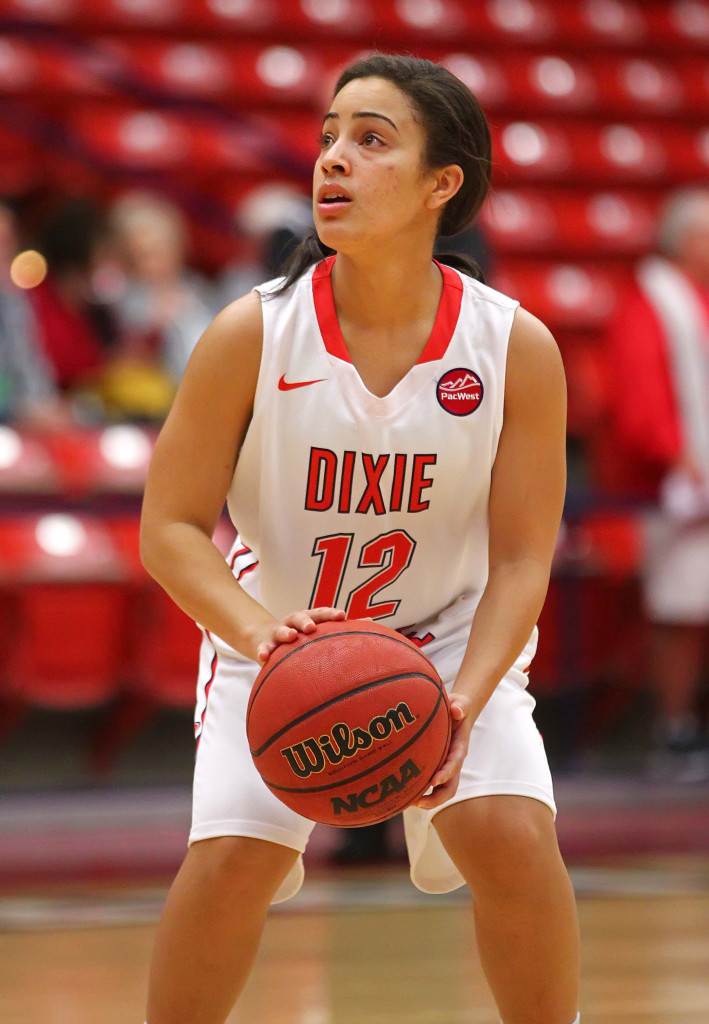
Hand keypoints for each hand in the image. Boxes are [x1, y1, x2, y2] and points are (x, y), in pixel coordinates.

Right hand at [255, 607, 345, 663]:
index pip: (322, 613)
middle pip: (301, 617)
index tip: (342, 616)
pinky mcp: (264, 644)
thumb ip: (341, 630)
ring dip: (285, 632)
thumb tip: (373, 624)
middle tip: (312, 627)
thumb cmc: (301, 636)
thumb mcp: (318, 632)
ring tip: (290, 636)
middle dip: (307, 620)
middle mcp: (294, 622)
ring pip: (281, 630)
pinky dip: (263, 651)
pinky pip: (263, 648)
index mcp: (310, 618)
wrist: (265, 637)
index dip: (331, 614)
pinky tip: (264, 657)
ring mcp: (278, 632)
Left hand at [414, 692, 474, 810]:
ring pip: (439, 791)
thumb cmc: (457, 707)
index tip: (434, 780)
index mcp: (459, 748)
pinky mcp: (436, 767)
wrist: (458, 712)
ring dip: (426, 800)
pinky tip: (402, 792)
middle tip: (418, 803)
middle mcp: (453, 762)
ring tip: (407, 803)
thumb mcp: (461, 703)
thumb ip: (460, 706)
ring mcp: (445, 767)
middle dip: (435, 798)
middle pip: (449, 788)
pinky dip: (419, 791)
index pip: (454, 764)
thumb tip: (456, 710)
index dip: (446, 773)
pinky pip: (429, 784)